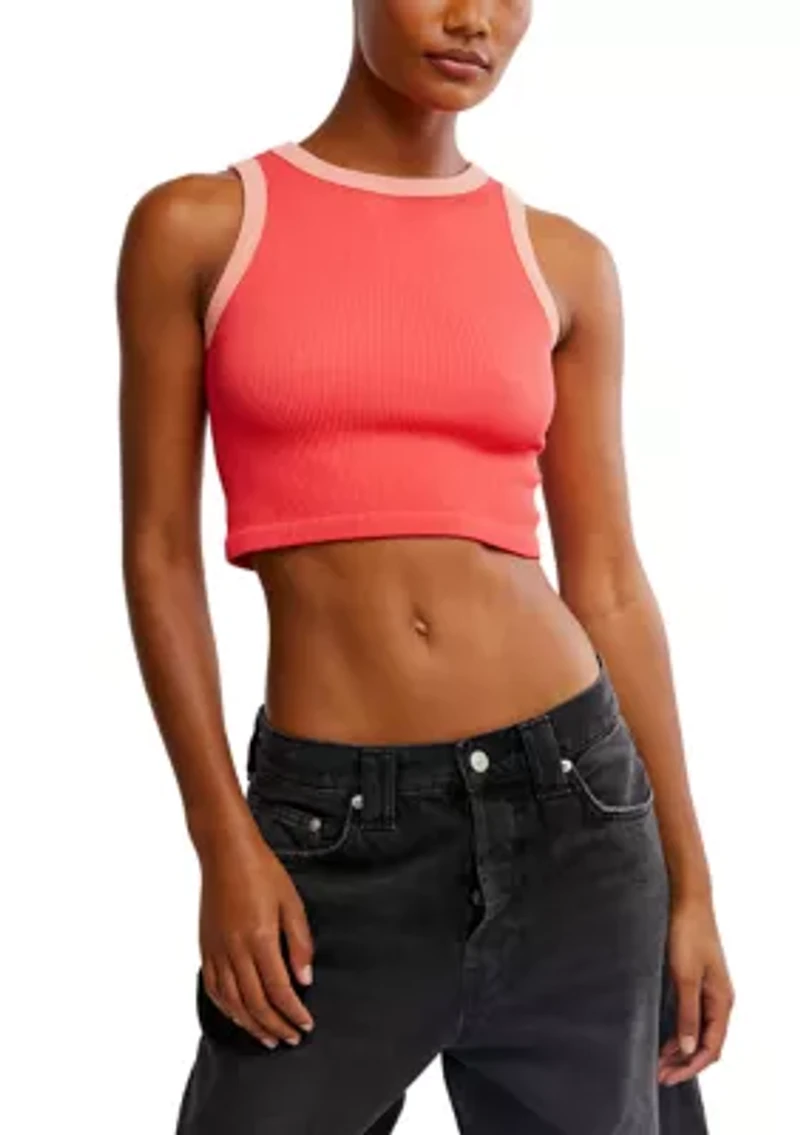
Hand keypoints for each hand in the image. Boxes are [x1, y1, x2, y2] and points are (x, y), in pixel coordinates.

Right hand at [198, 814, 315, 1047]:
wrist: (226, 852)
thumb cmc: (262, 871)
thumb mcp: (292, 902)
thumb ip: (300, 943)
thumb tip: (305, 979)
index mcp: (260, 938)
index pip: (279, 990)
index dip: (293, 1013)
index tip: (306, 1024)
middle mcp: (235, 950)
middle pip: (255, 1003)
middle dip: (275, 1026)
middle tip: (291, 1038)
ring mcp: (217, 951)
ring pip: (233, 1002)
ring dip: (252, 1025)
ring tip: (268, 1038)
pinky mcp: (206, 948)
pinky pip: (214, 988)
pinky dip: (227, 1009)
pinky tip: (238, 1017)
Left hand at [659, 893, 733, 1085]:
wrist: (687, 900)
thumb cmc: (688, 934)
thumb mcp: (685, 977)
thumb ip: (687, 1013)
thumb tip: (687, 1049)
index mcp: (722, 1001)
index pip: (711, 1047)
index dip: (690, 1066)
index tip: (668, 1077)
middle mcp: (719, 1000)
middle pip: (705, 1043)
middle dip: (683, 1062)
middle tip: (658, 1075)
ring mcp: (708, 991)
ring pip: (697, 1031)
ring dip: (679, 1048)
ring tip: (657, 1061)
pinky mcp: (695, 981)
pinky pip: (691, 1016)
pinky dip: (678, 1031)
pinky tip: (662, 1036)